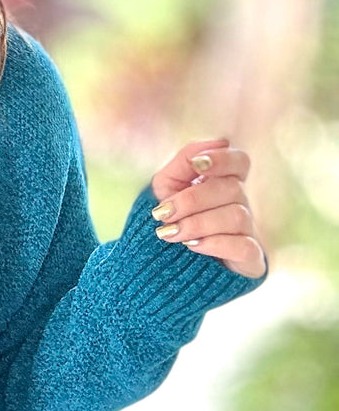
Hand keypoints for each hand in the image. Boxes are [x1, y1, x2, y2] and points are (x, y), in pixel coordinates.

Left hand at [148, 138, 266, 278]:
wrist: (159, 266)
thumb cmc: (167, 220)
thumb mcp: (165, 187)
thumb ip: (183, 162)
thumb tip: (215, 144)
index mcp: (223, 183)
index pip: (240, 161)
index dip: (222, 159)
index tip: (197, 164)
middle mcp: (240, 205)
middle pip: (231, 189)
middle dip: (192, 199)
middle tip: (162, 213)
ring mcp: (248, 232)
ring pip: (236, 216)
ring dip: (197, 223)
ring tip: (170, 233)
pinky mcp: (251, 260)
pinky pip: (243, 245)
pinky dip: (215, 243)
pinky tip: (193, 246)